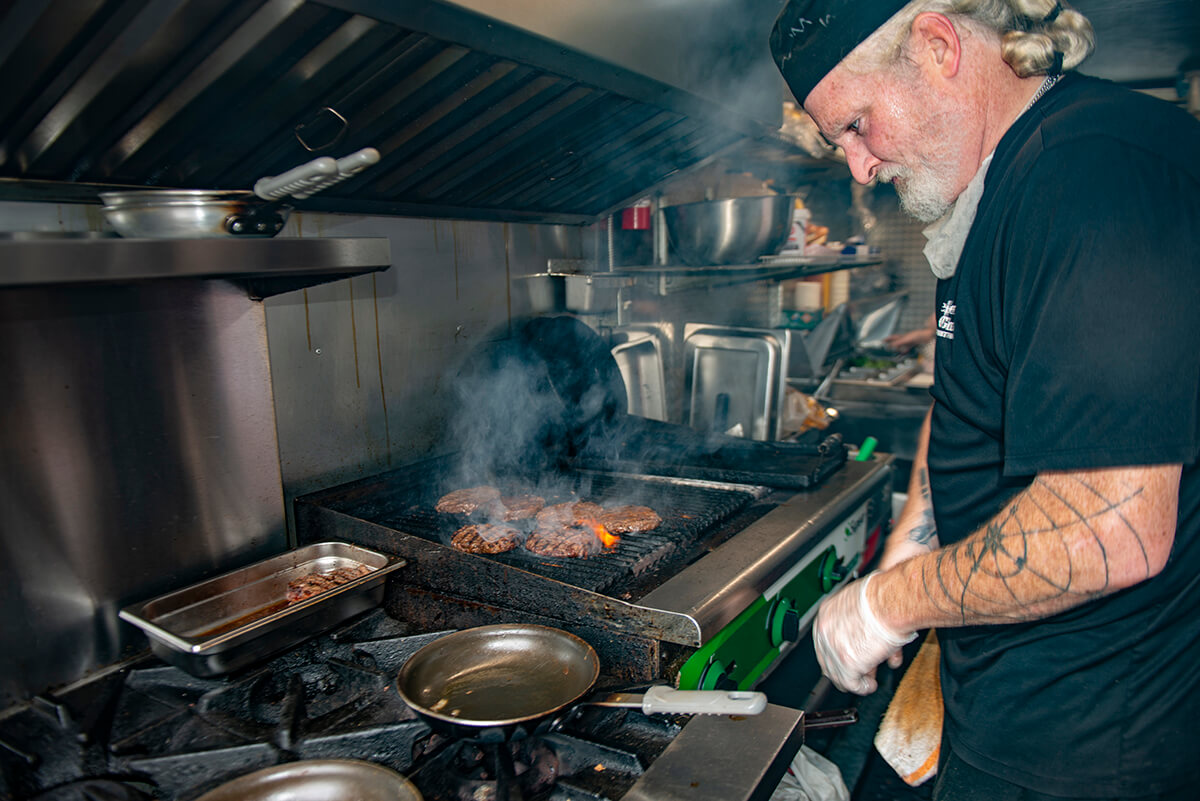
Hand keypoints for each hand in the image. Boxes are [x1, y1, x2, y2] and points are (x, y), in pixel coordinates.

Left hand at [813, 573, 916, 694]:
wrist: (891, 601)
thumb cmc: (883, 597)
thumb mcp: (864, 604)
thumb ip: (860, 621)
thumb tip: (869, 635)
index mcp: (827, 613)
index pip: (826, 640)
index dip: (840, 651)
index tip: (852, 656)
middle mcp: (825, 631)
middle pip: (829, 659)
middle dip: (847, 667)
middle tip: (861, 671)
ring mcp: (834, 648)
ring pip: (838, 674)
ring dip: (855, 679)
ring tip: (868, 681)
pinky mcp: (847, 663)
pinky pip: (852, 683)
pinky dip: (862, 687)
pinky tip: (870, 686)